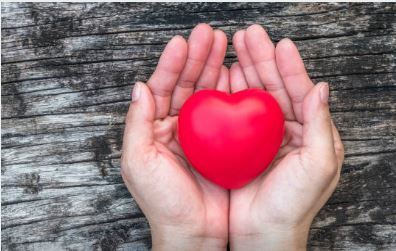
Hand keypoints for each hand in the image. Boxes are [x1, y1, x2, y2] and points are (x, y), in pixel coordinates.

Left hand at [121, 24, 229, 249]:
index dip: (171, 64)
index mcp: (153, 129)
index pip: (160, 88)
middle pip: (185, 84)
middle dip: (196, 58)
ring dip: (213, 67)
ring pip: (205, 93)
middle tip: (208, 34)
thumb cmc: (163, 203)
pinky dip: (229, 91)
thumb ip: (137, 123)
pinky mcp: (221, 143)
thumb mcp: (138, 162)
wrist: (194, 232)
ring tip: (222, 44)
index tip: (182, 43)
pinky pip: (225, 111)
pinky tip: (234, 73)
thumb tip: (139, 87)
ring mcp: (200, 134)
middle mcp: (175, 127)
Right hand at [228, 25, 343, 249]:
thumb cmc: (294, 205)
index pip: (300, 91)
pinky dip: (229, 93)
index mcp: (308, 132)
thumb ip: (321, 125)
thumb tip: (322, 87)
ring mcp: (260, 136)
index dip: (290, 67)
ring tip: (234, 47)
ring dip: (245, 70)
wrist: (264, 233)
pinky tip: (223, 76)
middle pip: (273, 87)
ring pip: (252, 96)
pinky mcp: (239, 144)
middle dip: (262, 60)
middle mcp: (285, 130)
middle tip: (249, 35)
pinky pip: (233, 113)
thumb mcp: (318, 165)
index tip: (280, 44)